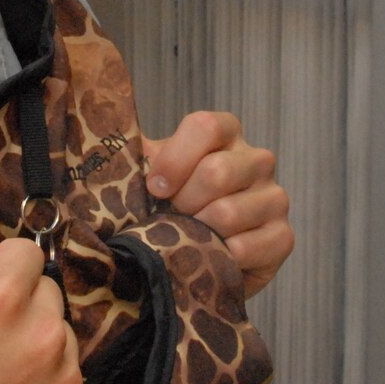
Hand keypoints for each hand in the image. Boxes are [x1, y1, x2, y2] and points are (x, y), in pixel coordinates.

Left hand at [144, 112, 293, 298]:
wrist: (198, 256)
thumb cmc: (171, 207)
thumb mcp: (152, 175)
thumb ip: (134, 155)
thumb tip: (100, 136)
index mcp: (226, 134)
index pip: (205, 126)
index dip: (174, 159)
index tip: (155, 187)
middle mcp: (257, 159)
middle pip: (216, 171)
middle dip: (182, 202)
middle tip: (172, 217)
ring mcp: (275, 198)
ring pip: (228, 212)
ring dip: (197, 232)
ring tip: (189, 237)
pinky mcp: (284, 237)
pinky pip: (248, 247)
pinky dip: (220, 257)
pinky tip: (211, 256)